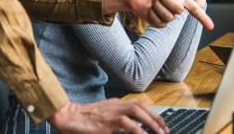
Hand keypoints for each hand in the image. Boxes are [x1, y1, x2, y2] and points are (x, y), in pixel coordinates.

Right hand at [47, 99, 168, 133]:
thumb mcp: (104, 117)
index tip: (161, 122)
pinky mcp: (106, 122)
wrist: (68, 117)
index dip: (152, 112)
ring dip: (150, 122)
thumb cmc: (84, 119)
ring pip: (136, 111)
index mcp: (116, 103)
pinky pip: (126, 123)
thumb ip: (117, 120)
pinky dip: (138, 129)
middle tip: (165, 129)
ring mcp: (112, 112)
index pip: (139, 104)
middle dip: (156, 117)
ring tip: (160, 133)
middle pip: (141, 106)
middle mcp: (116, 105)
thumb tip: (132, 128)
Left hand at [103, 0, 213, 29]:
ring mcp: (168, 16)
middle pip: (178, 9)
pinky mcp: (159, 23)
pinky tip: (149, 8)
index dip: (203, 18)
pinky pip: (160, 21)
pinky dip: (152, 13)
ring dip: (158, 6)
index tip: (211, 27)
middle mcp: (176, 6)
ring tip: (153, 1)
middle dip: (166, 0)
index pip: (194, 8)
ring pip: (169, 16)